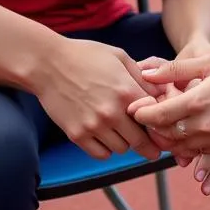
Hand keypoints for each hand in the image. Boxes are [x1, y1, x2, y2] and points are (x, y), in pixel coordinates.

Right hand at [34, 38, 163, 161]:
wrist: (47, 63)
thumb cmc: (85, 56)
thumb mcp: (118, 57)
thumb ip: (142, 77)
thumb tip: (162, 93)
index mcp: (126, 91)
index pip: (154, 119)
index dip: (159, 124)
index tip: (159, 127)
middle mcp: (112, 112)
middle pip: (140, 141)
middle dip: (145, 141)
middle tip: (148, 141)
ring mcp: (93, 126)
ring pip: (121, 149)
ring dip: (123, 142)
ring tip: (118, 129)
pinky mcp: (77, 135)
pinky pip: (100, 154)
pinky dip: (105, 148)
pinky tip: (103, 134)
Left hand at [135, 37, 209, 158]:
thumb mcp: (209, 63)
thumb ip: (174, 69)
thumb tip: (146, 74)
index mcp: (196, 102)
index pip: (156, 115)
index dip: (141, 113)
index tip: (134, 109)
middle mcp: (203, 125)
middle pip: (165, 135)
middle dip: (152, 128)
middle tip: (145, 119)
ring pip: (181, 147)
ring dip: (169, 139)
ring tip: (163, 127)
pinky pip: (200, 152)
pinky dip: (189, 146)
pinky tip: (188, 134)